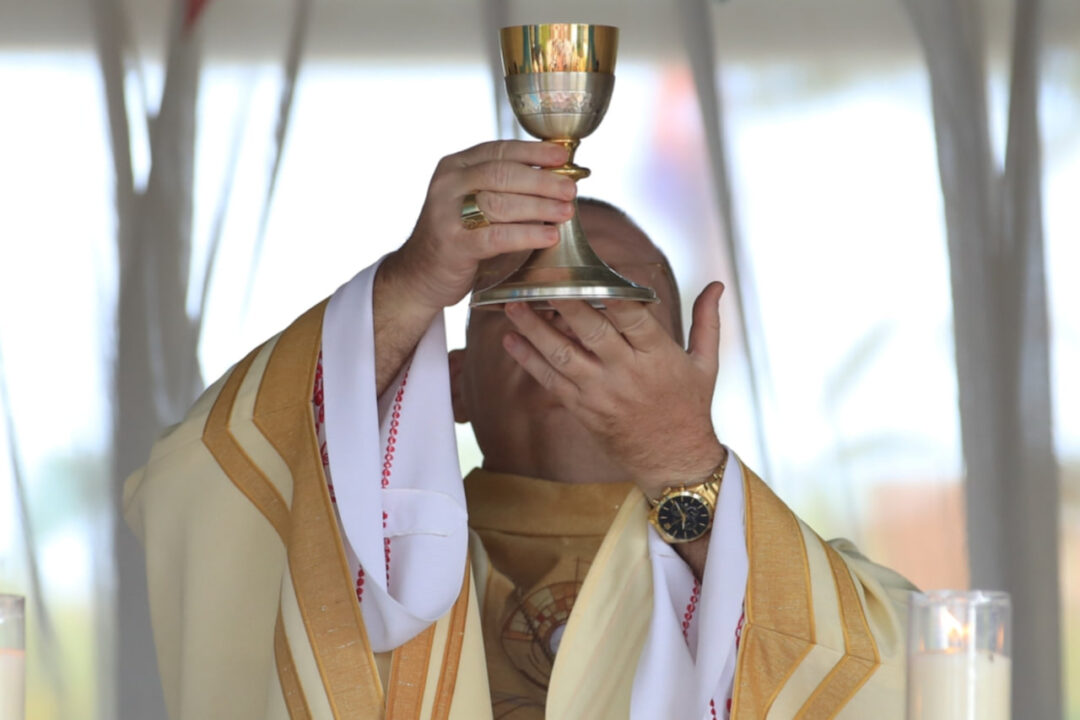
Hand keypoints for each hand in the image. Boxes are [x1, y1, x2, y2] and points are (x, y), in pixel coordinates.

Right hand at [379, 140, 576, 314]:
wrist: (419, 274)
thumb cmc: (458, 236)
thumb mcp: (472, 201)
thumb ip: (503, 187)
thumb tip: (556, 179)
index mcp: (455, 166)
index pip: (499, 150)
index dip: (534, 152)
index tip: (563, 158)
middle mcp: (448, 184)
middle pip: (503, 174)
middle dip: (542, 181)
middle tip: (570, 190)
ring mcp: (446, 213)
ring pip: (501, 203)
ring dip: (539, 206)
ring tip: (566, 212)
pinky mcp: (453, 244)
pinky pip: (497, 236)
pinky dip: (527, 235)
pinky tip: (549, 236)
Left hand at [501, 283, 727, 495]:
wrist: (672, 460)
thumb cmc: (690, 407)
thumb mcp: (706, 364)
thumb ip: (707, 321)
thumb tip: (717, 284)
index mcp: (658, 356)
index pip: (633, 317)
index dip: (612, 293)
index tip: (593, 270)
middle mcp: (627, 373)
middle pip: (592, 332)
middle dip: (564, 304)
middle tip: (540, 281)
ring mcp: (601, 392)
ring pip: (562, 355)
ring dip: (534, 330)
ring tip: (512, 306)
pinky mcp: (582, 408)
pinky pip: (550, 380)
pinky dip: (528, 359)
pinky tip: (511, 340)